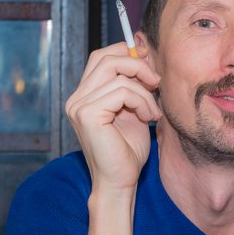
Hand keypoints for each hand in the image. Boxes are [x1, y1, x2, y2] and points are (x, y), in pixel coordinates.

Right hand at [64, 41, 160, 192]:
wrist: (120, 181)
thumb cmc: (128, 150)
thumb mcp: (134, 109)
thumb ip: (134, 85)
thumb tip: (144, 54)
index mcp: (84, 95)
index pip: (101, 57)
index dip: (127, 53)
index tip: (151, 66)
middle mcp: (76, 98)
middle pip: (106, 58)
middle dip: (138, 66)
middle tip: (157, 83)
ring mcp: (79, 105)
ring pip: (119, 76)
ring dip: (145, 93)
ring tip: (153, 112)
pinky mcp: (88, 114)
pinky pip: (123, 92)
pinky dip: (142, 102)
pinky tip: (148, 118)